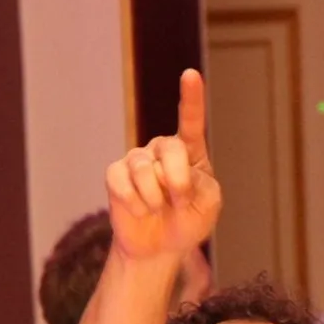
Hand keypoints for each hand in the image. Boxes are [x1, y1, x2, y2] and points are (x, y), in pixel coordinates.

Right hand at [104, 70, 220, 262]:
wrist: (161, 248)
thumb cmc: (189, 222)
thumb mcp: (208, 203)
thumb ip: (200, 183)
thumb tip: (171, 173)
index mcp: (190, 151)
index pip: (190, 121)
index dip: (191, 98)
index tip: (190, 75)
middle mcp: (161, 150)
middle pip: (169, 148)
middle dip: (178, 181)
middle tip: (181, 203)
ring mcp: (136, 160)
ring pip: (144, 169)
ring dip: (156, 198)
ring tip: (158, 209)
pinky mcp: (115, 176)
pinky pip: (122, 182)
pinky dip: (135, 203)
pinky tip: (140, 211)